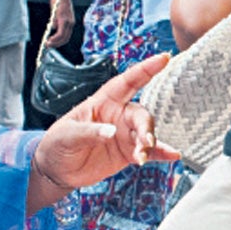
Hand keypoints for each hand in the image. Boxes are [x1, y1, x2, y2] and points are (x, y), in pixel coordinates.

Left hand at [27, 54, 178, 210]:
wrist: (57, 170)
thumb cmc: (58, 144)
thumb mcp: (67, 134)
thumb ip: (89, 132)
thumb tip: (111, 132)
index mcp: (102, 102)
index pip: (127, 82)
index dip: (145, 69)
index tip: (163, 59)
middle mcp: (117, 115)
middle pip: (140, 114)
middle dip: (145, 126)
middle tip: (145, 141)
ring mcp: (124, 134)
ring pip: (146, 134)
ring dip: (150, 143)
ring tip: (143, 156)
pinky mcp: (128, 153)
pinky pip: (149, 152)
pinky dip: (161, 153)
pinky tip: (172, 155)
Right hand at [43, 0, 74, 48]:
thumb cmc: (58, 2)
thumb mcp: (56, 13)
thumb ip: (56, 21)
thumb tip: (54, 28)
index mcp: (70, 23)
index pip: (67, 36)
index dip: (60, 41)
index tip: (53, 44)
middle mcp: (71, 24)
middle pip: (65, 38)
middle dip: (57, 44)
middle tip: (49, 46)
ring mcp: (68, 22)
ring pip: (63, 37)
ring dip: (55, 43)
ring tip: (48, 44)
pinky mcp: (64, 20)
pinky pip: (60, 33)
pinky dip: (55, 38)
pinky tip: (49, 40)